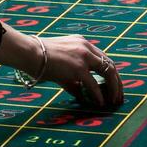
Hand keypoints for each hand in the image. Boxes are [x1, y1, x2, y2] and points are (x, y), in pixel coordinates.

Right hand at [0, 30, 123, 108]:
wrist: (28, 52)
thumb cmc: (39, 59)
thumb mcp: (60, 63)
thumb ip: (73, 78)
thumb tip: (81, 95)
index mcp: (82, 43)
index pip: (104, 59)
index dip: (111, 74)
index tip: (114, 86)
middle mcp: (86, 47)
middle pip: (110, 65)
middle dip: (117, 83)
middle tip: (119, 96)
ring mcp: (83, 56)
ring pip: (108, 73)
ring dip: (113, 89)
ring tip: (114, 101)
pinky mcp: (78, 68)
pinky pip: (94, 85)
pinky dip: (99, 95)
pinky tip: (101, 103)